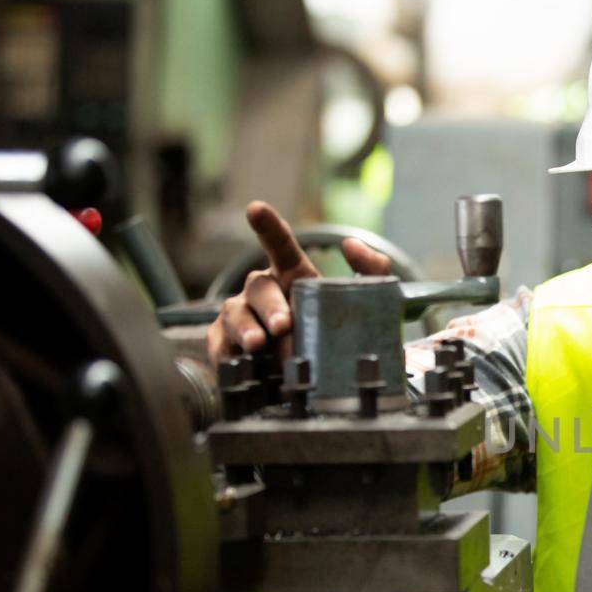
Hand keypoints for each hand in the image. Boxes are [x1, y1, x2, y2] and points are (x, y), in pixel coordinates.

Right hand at [205, 201, 392, 364]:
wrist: (320, 383)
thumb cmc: (337, 335)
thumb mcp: (367, 304)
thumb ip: (372, 271)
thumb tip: (350, 244)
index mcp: (292, 276)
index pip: (280, 247)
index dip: (268, 227)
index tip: (256, 209)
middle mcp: (263, 292)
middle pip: (259, 287)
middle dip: (270, 305)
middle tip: (283, 325)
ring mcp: (242, 317)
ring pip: (235, 314)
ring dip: (245, 329)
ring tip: (258, 345)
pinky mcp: (227, 346)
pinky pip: (220, 345)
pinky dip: (227, 354)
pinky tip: (237, 362)